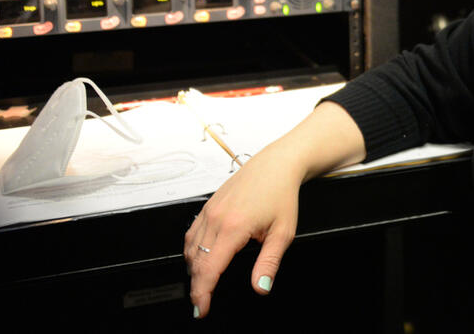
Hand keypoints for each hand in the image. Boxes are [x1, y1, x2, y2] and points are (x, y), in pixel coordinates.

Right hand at [184, 146, 302, 318]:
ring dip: (193, 269)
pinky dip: (192, 250)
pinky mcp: (207, 206)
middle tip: (201, 303)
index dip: (202, 293)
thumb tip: (261, 287)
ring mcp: (209, 211)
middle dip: (196, 286)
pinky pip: (192, 233)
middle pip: (196, 262)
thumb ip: (269, 262)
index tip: (201, 309)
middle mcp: (216, 218)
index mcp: (234, 227)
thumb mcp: (283, 232)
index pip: (209, 269)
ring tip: (202, 284)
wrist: (277, 165)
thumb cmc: (282, 194)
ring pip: (190, 248)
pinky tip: (200, 258)